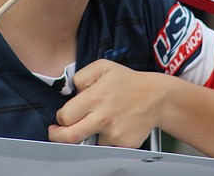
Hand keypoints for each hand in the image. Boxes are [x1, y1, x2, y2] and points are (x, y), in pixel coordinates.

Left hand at [48, 59, 164, 147]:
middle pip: (70, 137)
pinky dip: (107, 138)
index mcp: (95, 98)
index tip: (62, 117)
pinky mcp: (124, 144)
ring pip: (90, 141)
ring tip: (103, 120)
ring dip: (90, 134)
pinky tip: (116, 125)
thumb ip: (80, 76)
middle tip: (57, 133)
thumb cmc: (129, 82)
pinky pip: (107, 146)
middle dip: (59, 137)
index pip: (65, 116)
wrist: (156, 97)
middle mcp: (103, 118)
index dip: (61, 118)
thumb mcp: (103, 67)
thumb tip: (70, 92)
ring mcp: (114, 133)